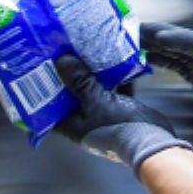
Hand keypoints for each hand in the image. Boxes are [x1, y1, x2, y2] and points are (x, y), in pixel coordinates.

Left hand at [54, 56, 189, 173]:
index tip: (40, 68)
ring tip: (84, 52)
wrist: (152, 141)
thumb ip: (79, 82)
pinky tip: (112, 60)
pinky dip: (111, 78)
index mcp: (73, 126)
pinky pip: (110, 91)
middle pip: (71, 97)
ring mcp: (102, 117)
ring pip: (91, 92)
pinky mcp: (119, 110)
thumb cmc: (119, 125)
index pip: (50, 108)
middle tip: (63, 53)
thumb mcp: (97, 101)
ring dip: (89, 75)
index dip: (43, 89)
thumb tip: (61, 61)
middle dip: (68, 76)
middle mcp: (85, 122)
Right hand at [140, 24, 192, 139]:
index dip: (179, 39)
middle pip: (183, 41)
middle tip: (132, 28)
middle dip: (158, 35)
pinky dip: (159, 60)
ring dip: (154, 45)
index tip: (158, 35)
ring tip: (129, 39)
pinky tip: (142, 56)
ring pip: (176, 51)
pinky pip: (176, 65)